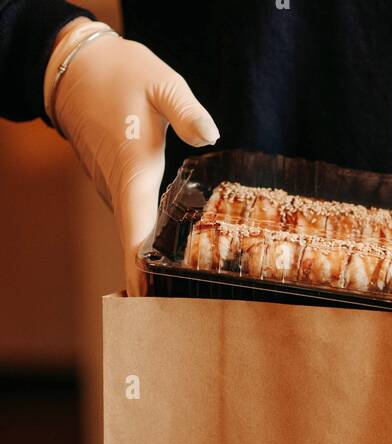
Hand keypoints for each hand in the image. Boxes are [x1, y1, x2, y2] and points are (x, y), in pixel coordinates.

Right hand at [45, 20, 218, 295]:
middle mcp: (120, 191)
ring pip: (135, 236)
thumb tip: (209, 134)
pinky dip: (148, 243)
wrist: (74, 67)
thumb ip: (185, 110)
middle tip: (179, 319)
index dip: (141, 272)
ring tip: (180, 300)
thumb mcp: (159, 84)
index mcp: (132, 174)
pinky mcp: (117, 186)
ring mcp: (115, 191)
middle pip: (135, 248)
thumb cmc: (119, 75)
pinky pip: (135, 222)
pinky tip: (170, 258)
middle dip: (152, 283)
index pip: (136, 235)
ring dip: (151, 266)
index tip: (149, 303)